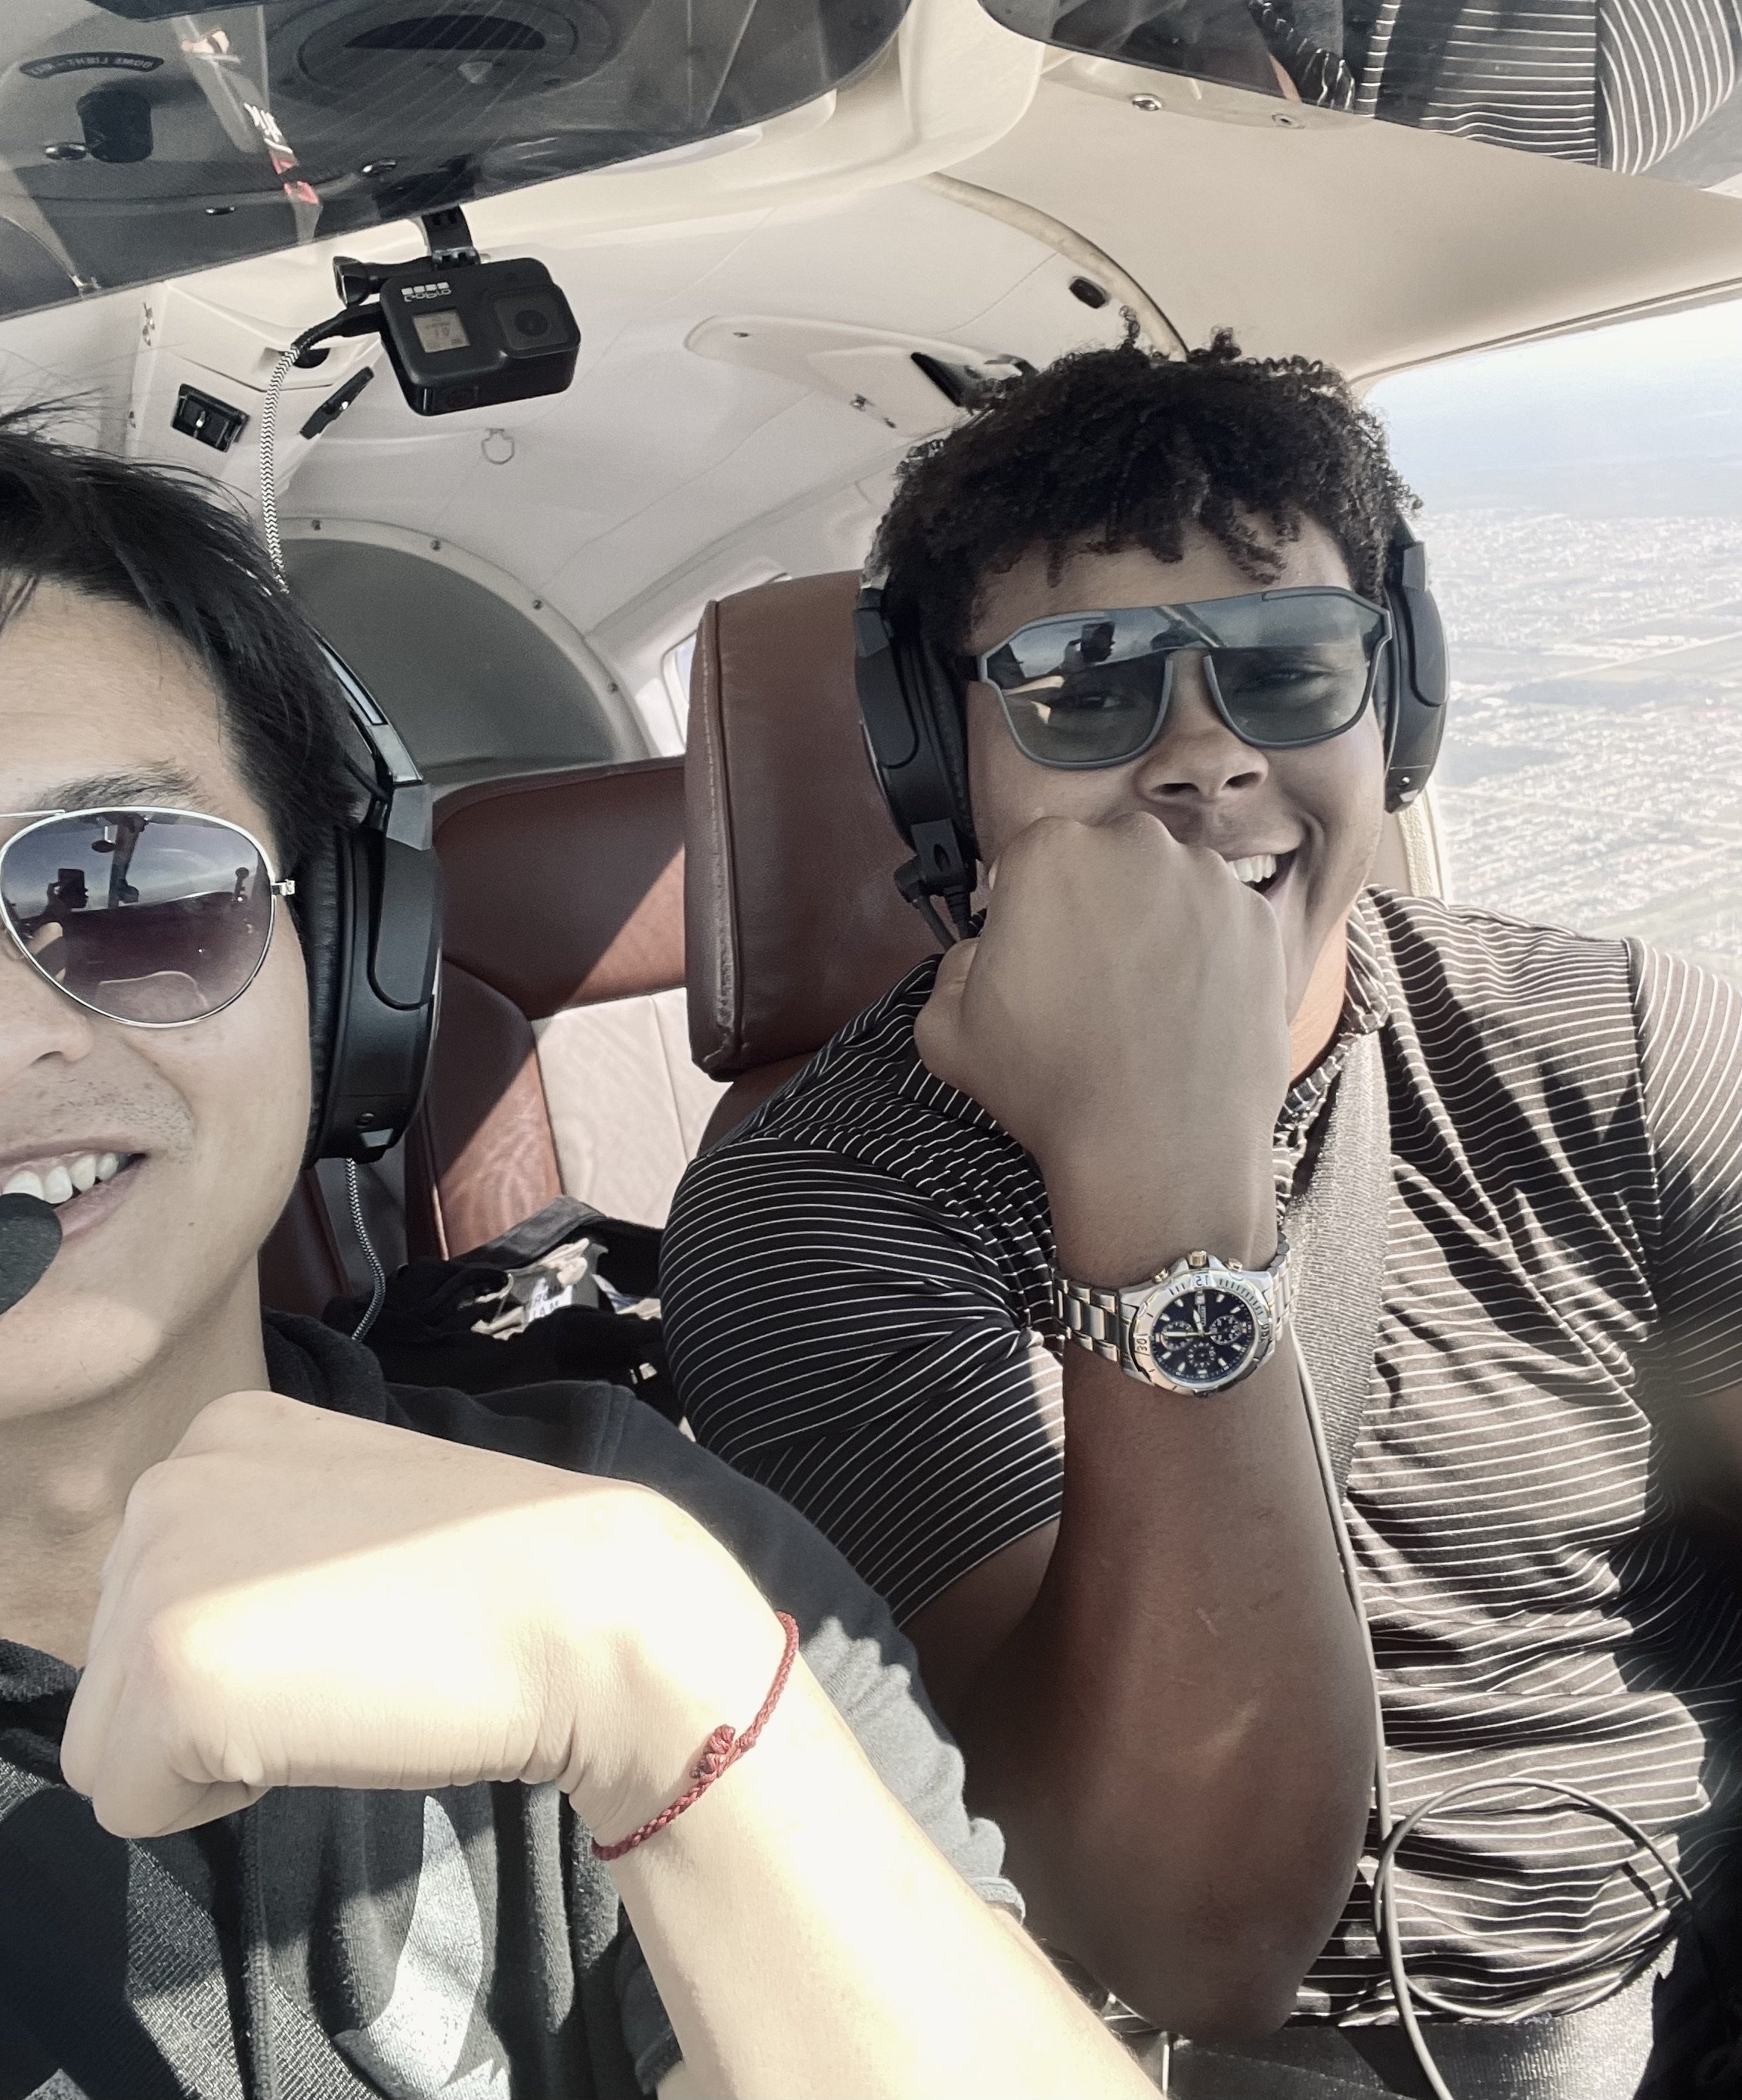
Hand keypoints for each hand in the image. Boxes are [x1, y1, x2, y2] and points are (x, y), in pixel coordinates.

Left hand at [61, 1391, 786, 1841]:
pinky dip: (216, 1802)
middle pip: (113, 1666)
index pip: (153, 1596)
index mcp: (219, 1431)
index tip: (353, 1617)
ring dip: (210, 1752)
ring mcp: (157, 1569)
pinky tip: (325, 1727)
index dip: (252, 1640)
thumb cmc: (497, 1578)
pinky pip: (129, 1803)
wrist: (588, 1606)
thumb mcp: (342, 1515)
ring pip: (109, 1740)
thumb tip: (204, 1641)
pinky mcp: (168, 1666)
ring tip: (338, 1690)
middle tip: (351, 1658)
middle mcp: (166, 1480)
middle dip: (217, 1695)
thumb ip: (251, 1546)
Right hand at [914, 814, 1288, 1278]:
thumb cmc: (1052, 1087)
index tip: (1034, 950)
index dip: (1026, 908)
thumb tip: (980, 953)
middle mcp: (1136, 844)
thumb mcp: (946, 1030)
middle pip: (1105, 862)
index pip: (1030, 859)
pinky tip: (1185, 1011)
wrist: (1159, 1147)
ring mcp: (1208, 880)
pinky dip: (1205, 955)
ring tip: (1141, 1004)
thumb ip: (952, 967)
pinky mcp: (1258, 922)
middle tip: (1088, 982)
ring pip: (1168, 888)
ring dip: (1153, 927)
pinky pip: (1220, 924)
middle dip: (1095, 908)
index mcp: (1051, 851)